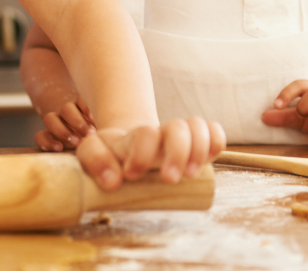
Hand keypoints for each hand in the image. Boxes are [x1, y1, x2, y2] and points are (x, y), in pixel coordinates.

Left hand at [33, 93, 94, 151]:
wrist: (89, 125)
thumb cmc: (80, 147)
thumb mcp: (73, 154)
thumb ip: (72, 156)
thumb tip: (78, 163)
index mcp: (52, 136)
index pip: (41, 137)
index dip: (47, 142)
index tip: (59, 148)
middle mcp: (57, 121)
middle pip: (50, 119)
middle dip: (63, 132)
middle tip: (78, 142)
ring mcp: (68, 110)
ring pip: (66, 109)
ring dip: (78, 122)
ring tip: (90, 133)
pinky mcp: (80, 101)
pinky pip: (79, 100)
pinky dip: (86, 108)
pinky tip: (93, 120)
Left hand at [75, 117, 225, 189]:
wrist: (125, 147)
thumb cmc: (109, 153)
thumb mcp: (91, 151)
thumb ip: (94, 160)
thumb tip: (113, 181)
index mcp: (137, 135)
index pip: (147, 134)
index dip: (142, 154)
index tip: (131, 174)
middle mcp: (161, 132)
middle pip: (178, 127)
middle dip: (177, 153)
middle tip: (168, 179)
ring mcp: (180, 137)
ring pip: (198, 126)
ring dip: (198, 150)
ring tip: (190, 176)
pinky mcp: (196, 145)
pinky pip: (215, 133)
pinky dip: (216, 142)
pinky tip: (210, 158)